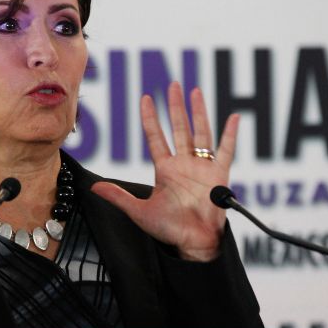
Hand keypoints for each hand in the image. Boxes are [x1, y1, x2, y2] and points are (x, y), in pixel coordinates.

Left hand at [91, 82, 238, 261]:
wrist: (194, 243)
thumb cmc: (169, 229)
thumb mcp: (139, 212)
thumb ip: (119, 197)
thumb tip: (95, 188)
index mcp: (165, 169)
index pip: (156, 137)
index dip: (150, 118)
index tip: (145, 98)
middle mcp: (184, 164)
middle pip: (179, 128)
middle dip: (175, 107)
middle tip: (173, 85)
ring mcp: (202, 167)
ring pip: (200, 133)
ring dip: (198, 112)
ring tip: (195, 91)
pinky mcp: (219, 174)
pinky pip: (226, 151)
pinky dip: (229, 135)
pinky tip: (232, 118)